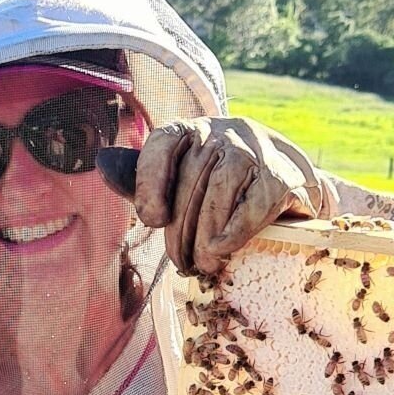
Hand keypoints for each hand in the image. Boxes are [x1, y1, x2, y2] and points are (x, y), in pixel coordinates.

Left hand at [132, 119, 319, 276]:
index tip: (153, 220)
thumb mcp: (185, 178)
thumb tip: (102, 165)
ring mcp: (254, 150)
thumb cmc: (225, 186)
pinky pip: (253, 205)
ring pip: (219, 191)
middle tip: (182, 264)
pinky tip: (222, 250)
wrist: (291, 183)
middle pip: (190, 179)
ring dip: (206, 236)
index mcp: (191, 129)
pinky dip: (235, 231)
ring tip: (203, 264)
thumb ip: (147, 179)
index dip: (150, 182)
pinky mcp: (281, 176)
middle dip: (180, 230)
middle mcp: (222, 132)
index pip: (163, 143)